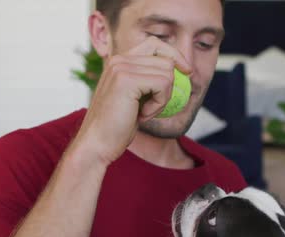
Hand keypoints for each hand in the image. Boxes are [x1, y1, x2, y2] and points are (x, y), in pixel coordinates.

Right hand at [74, 36, 191, 164]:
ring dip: (163, 98)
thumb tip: (180, 70)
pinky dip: (159, 104)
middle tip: (151, 108)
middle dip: (168, 87)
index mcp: (119, 61)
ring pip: (167, 72)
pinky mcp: (126, 80)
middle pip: (166, 59)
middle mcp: (119, 60)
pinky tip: (143, 115)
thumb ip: (148, 81)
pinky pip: (163, 84)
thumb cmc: (116, 127)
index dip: (174, 55)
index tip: (187, 71)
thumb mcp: (135, 99)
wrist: (97, 144)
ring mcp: (121, 68)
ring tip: (144, 113)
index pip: (155, 44)